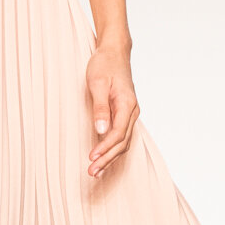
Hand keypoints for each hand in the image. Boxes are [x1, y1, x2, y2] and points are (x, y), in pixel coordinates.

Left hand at [85, 45, 139, 179]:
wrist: (114, 52)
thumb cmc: (104, 65)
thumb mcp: (97, 84)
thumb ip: (100, 108)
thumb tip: (101, 131)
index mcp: (127, 104)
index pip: (118, 134)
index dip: (105, 148)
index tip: (92, 158)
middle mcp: (133, 111)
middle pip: (122, 142)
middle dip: (107, 159)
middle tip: (92, 172)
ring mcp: (130, 113)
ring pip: (123, 142)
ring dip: (110, 157)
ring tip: (95, 170)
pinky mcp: (125, 113)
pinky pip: (121, 135)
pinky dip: (112, 148)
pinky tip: (102, 156)